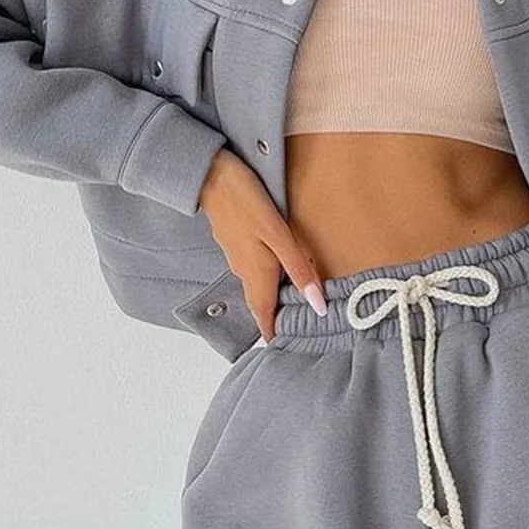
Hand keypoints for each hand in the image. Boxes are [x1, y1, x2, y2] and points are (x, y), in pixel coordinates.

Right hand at [197, 147, 325, 343]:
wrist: (210, 174)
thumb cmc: (246, 201)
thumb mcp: (279, 235)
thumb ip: (298, 269)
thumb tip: (317, 305)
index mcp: (256, 273)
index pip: (264, 317)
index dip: (274, 336)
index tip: (286, 354)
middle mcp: (244, 270)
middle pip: (261, 304)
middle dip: (275, 321)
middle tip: (296, 333)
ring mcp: (237, 255)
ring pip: (257, 286)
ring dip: (272, 300)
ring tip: (293, 306)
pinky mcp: (235, 241)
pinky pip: (252, 269)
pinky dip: (266, 278)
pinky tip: (279, 271)